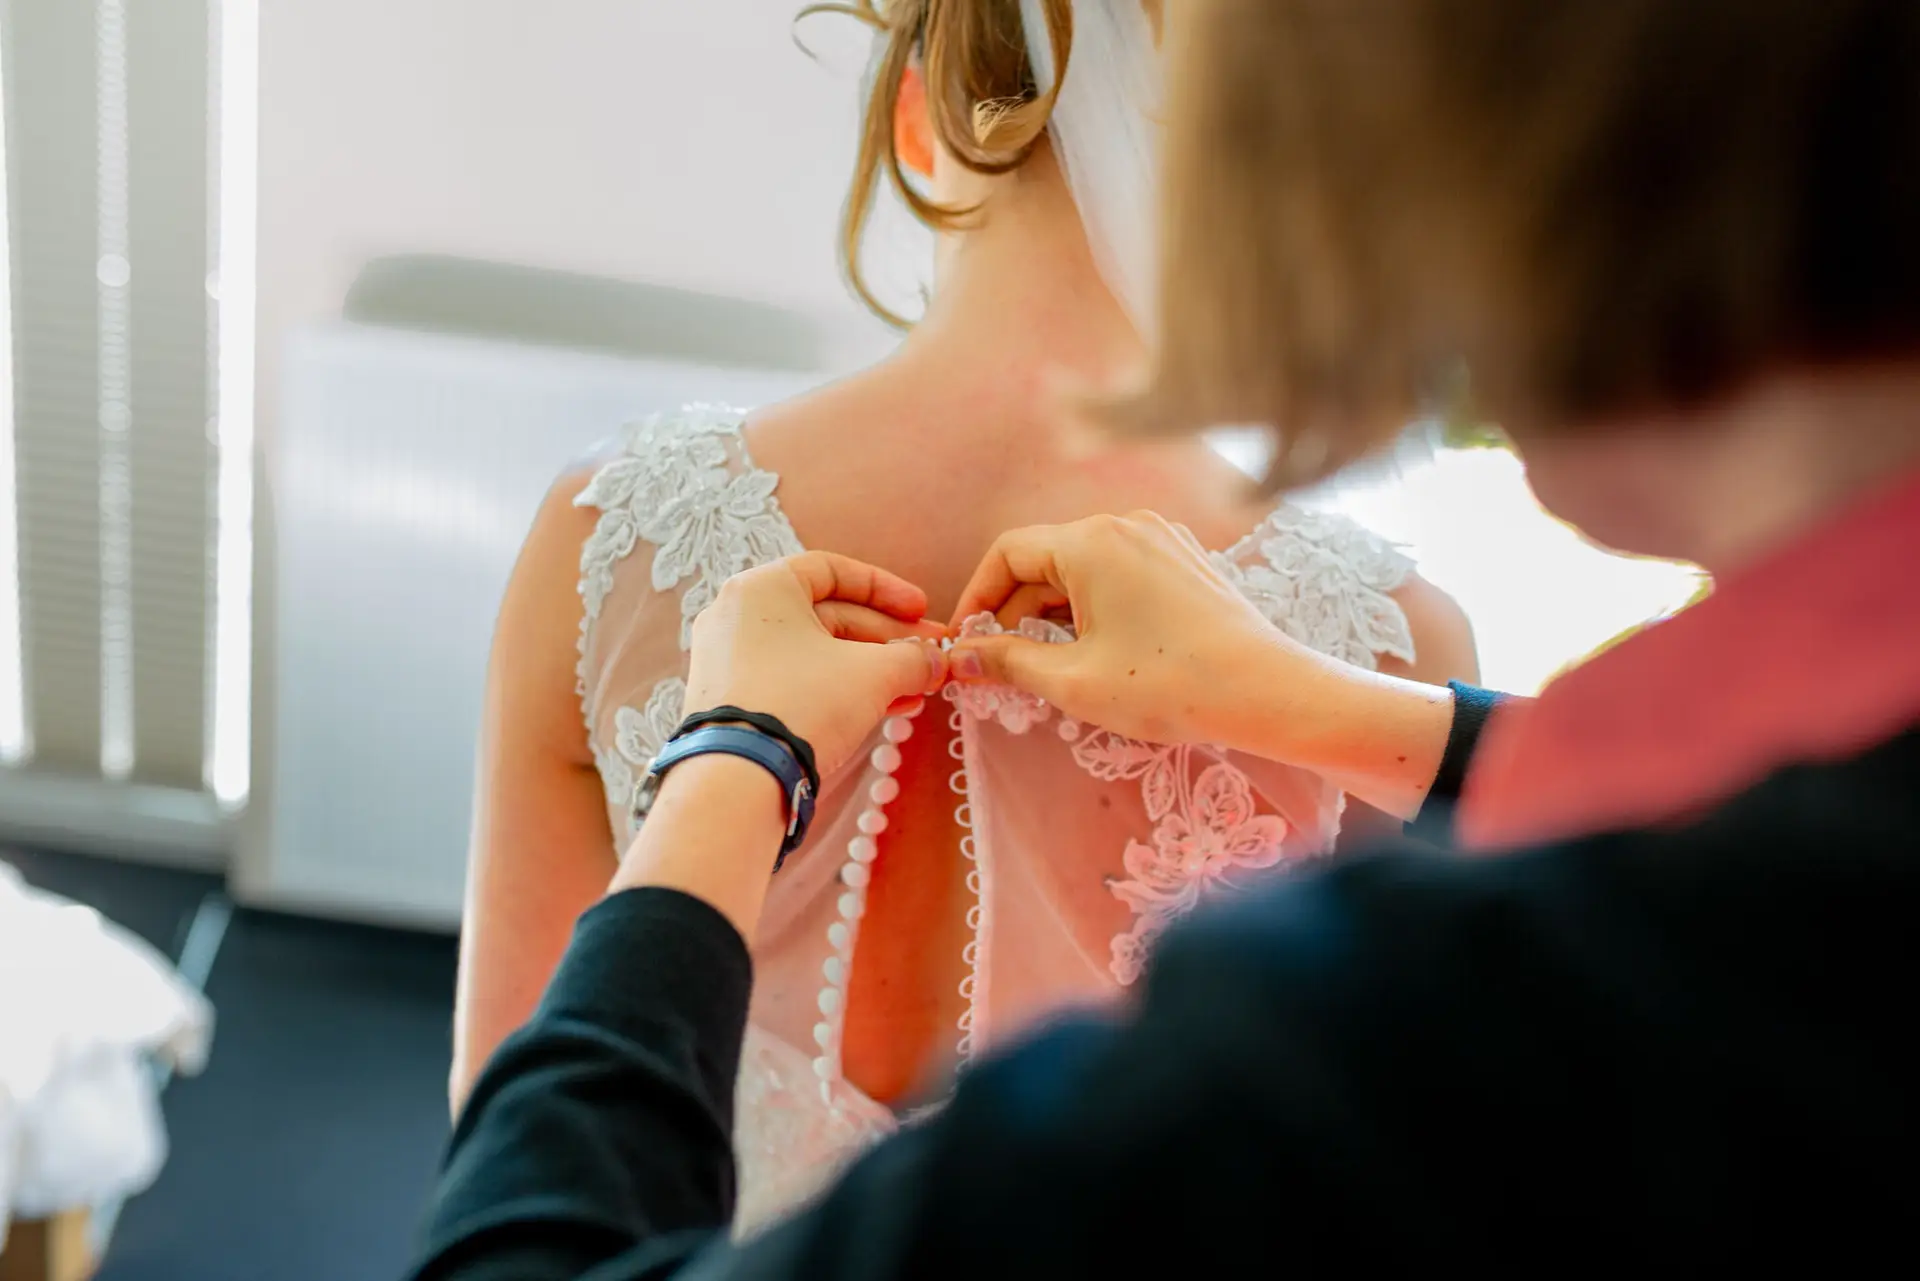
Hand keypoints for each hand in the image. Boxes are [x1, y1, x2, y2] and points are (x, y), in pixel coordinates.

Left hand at [684, 552, 946, 778]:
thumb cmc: (804, 704)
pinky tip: (884, 709)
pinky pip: (795, 681)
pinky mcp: (733, 701)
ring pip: (815, 654)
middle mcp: (738, 616)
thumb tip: (938, 661)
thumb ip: (913, 659)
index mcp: (763, 588)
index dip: (886, 589)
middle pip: (828, 616)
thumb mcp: (872, 674)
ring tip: (916, 690)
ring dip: (871, 669)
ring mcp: (730, 661)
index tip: (921, 611)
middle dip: (887, 639)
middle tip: (931, 659)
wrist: (739, 782)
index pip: (833, 570)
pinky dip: (838, 689)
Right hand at [947, 512, 1336, 748]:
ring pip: (1082, 568)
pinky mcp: (1184, 560)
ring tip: (1048, 666)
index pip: (1008, 553)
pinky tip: (1096, 651)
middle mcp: (1125, 525)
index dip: (977, 598)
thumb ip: (1008, 661)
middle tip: (1001, 666)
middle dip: (1016, 612)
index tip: (965, 643)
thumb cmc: (1168, 685)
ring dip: (1054, 612)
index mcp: (1092, 542)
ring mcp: (1160, 538)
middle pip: (1045, 559)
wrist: (1266, 690)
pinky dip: (1093, 606)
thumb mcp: (1073, 681)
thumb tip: (960, 657)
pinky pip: (1119, 573)